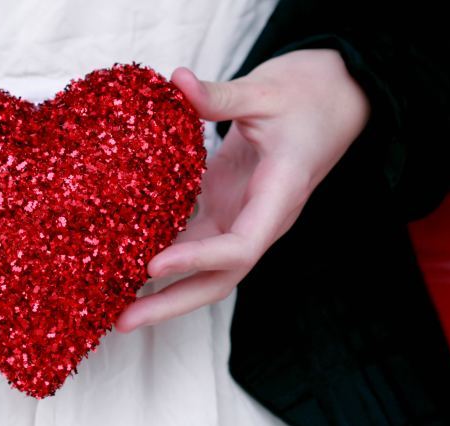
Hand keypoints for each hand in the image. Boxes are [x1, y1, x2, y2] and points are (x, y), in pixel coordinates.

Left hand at [116, 49, 369, 331]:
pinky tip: (121, 260)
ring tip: (112, 303)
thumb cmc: (308, 95)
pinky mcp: (227, 205)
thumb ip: (221, 96)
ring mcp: (244, 216)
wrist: (336, 98)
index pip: (241, 246)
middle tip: (121, 320)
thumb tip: (177, 81)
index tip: (154, 265)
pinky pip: (193, 239)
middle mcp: (262, 218)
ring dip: (161, 288)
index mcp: (280, 196)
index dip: (198, 260)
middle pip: (219, 278)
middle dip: (171, 303)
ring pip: (204, 267)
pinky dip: (161, 251)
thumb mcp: (266, 90)